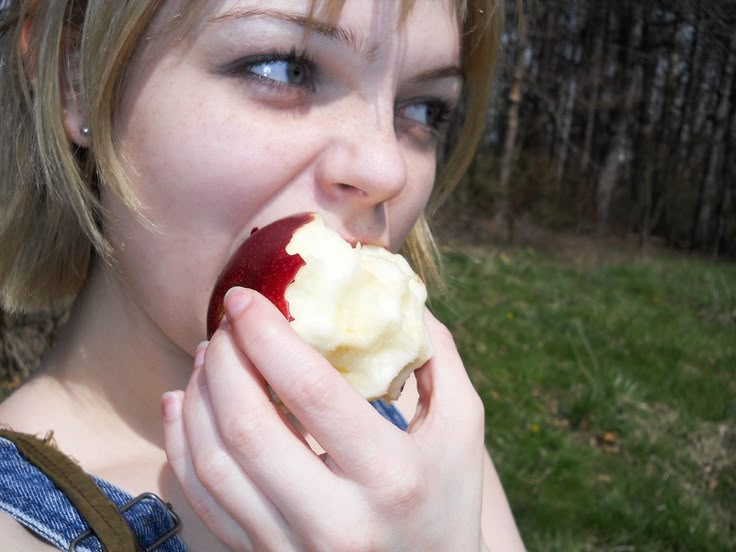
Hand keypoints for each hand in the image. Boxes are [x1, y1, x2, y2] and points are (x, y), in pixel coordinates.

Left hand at [163, 287, 487, 550]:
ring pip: (215, 463)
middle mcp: (336, 519)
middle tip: (225, 324)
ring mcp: (293, 547)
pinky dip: (182, 443)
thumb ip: (436, 356)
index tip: (245, 297)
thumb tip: (396, 293)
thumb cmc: (447, 496)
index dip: (267, 335)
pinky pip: (203, 500)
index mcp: (391, 475)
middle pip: (248, 427)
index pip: (311, 391)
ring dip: (198, 396)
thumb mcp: (462, 426)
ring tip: (209, 357)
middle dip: (224, 359)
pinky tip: (183, 403)